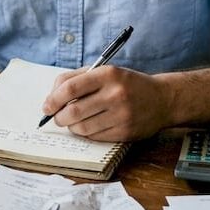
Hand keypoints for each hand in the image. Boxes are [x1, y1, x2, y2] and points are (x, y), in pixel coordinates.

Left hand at [42, 66, 171, 141]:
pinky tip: (89, 126)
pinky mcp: (125, 132)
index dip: (53, 99)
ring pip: (82, 128)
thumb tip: (50, 99)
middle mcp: (115, 94)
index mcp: (108, 74)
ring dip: (72, 127)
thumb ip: (76, 79)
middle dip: (59, 117)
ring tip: (73, 122)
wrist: (162, 99)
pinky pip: (95, 137)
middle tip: (57, 117)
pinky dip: (86, 134)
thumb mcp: (105, 71)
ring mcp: (121, 115)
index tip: (46, 106)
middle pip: (73, 111)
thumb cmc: (126, 84)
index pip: (70, 88)